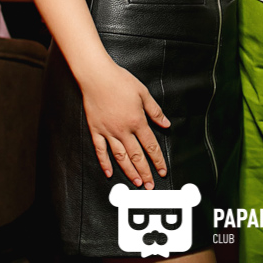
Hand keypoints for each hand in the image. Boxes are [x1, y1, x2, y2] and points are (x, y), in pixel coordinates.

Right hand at [78, 61, 170, 188]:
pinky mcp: (96, 130)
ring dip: (129, 171)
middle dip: (145, 172)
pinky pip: (100, 150)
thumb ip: (155, 111)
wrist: (97, 76)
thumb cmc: (120, 81)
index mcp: (137, 121)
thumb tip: (166, 124)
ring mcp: (108, 132)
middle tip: (149, 185)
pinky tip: (109, 173)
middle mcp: (123, 130)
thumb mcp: (143, 93)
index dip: (158, 160)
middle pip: (137, 156)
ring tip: (135, 182)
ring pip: (120, 157)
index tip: (162, 171)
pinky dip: (104, 163)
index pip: (151, 146)